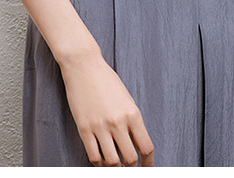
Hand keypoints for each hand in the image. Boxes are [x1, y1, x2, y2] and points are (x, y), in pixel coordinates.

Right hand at [60, 51, 154, 166]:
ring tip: (117, 167)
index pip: (146, 147)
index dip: (148, 162)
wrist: (84, 65)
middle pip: (130, 159)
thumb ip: (132, 120)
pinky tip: (102, 161)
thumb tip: (136, 143)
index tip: (147, 167)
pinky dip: (99, 164)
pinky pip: (94, 156)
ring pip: (112, 162)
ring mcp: (100, 127)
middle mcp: (118, 122)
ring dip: (116, 168)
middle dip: (132, 169)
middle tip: (131, 170)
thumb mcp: (126, 98)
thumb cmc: (106, 79)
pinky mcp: (84, 129)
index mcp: (133, 113)